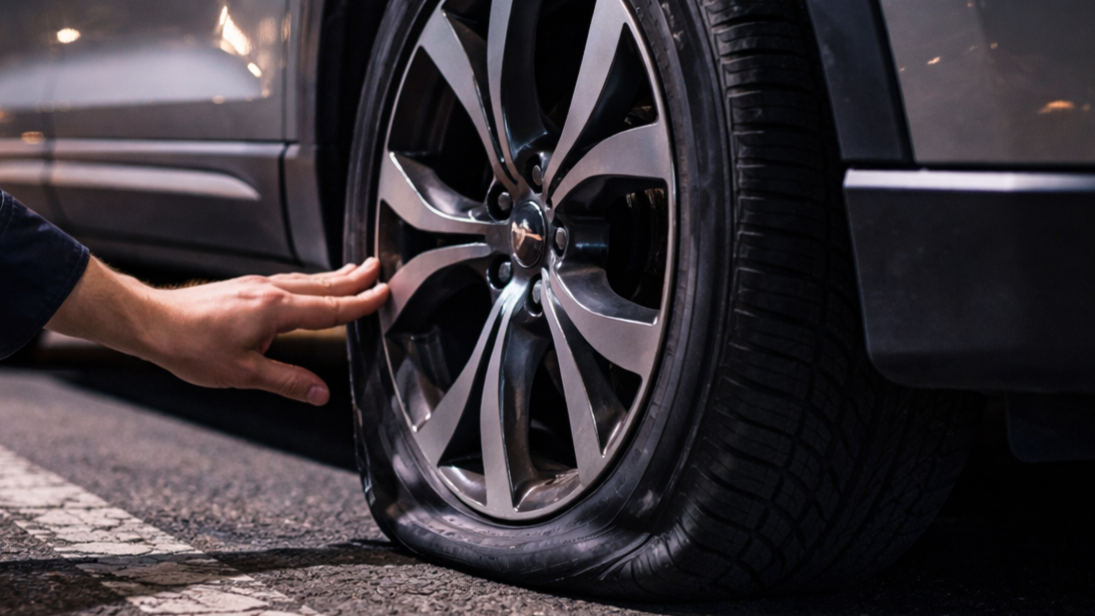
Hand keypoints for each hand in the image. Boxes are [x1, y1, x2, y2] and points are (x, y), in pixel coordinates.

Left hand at [45, 257, 388, 404]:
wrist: (150, 322)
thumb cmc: (190, 346)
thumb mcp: (243, 373)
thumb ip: (286, 380)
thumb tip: (320, 393)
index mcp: (276, 310)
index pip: (330, 308)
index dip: (360, 303)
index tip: (383, 293)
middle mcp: (269, 292)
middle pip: (321, 284)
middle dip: (352, 277)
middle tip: (376, 268)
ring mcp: (254, 286)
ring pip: (304, 280)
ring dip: (332, 277)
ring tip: (351, 272)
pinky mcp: (242, 288)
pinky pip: (287, 281)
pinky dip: (307, 281)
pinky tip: (304, 286)